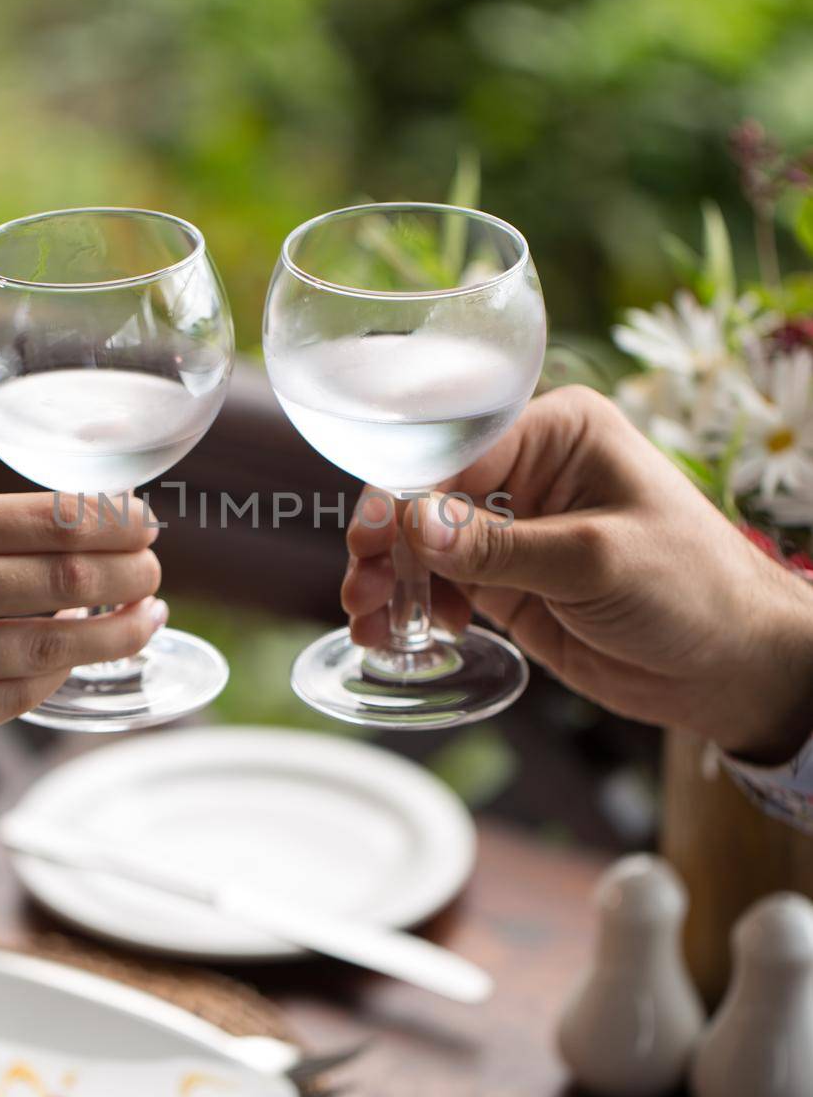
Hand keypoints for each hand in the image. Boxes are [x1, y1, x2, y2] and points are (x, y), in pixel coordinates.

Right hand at [0, 493, 163, 786]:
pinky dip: (61, 673)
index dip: (115, 521)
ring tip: (146, 620)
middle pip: (66, 577)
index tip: (146, 524)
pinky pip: (20, 696)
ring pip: (55, 644)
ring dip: (117, 634)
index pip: (50, 518)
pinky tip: (81, 657)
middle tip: (153, 574)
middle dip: (130, 575)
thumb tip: (101, 529)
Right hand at [343, 386, 812, 761]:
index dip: (406, 491)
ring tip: (369, 619)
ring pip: (427, 543)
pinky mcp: (510, 581)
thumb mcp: (595, 560)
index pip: (459, 447)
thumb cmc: (694, 588)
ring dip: (393, 579)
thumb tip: (413, 526)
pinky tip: (398, 634)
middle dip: (389, 539)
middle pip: (430, 492)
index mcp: (560, 430)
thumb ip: (501, 547)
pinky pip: (445, 585)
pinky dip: (417, 607)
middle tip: (362, 583)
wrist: (734, 666)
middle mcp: (532, 468)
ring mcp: (517, 527)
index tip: (373, 537)